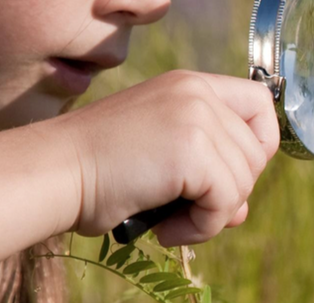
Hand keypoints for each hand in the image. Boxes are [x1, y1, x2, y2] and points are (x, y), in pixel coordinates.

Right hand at [53, 70, 278, 245]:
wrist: (53, 172)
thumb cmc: (96, 170)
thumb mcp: (163, 158)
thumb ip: (208, 172)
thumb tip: (240, 210)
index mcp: (191, 85)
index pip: (260, 103)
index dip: (258, 144)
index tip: (227, 174)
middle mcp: (198, 92)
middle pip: (257, 152)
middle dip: (230, 192)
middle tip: (188, 208)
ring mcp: (197, 117)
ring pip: (245, 180)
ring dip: (213, 214)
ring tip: (171, 220)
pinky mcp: (192, 150)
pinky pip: (226, 202)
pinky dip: (202, 227)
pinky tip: (165, 228)